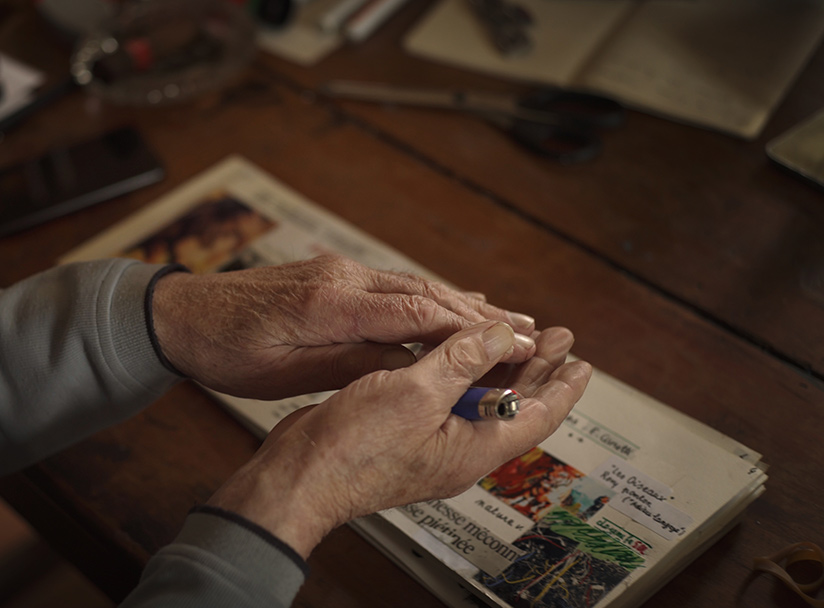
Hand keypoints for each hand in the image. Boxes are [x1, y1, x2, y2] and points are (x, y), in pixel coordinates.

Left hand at [152, 255, 538, 398]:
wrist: (182, 315)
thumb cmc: (225, 348)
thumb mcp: (285, 371)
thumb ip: (349, 363)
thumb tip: (408, 365)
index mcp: (330, 302)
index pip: (416, 311)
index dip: (470, 328)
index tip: (511, 343)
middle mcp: (341, 278)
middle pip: (425, 293)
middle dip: (480, 314)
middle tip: (529, 330)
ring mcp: (338, 272)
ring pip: (414, 286)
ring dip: (461, 304)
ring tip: (507, 319)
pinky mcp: (332, 277)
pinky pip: (392, 286)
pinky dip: (429, 297)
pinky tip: (452, 301)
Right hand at [206, 321, 591, 557]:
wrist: (298, 476)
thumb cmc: (352, 449)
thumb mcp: (416, 393)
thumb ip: (462, 360)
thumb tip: (500, 335)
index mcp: (472, 448)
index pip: (536, 417)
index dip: (562, 387)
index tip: (582, 362)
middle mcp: (457, 447)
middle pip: (511, 405)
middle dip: (534, 368)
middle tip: (555, 336)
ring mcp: (429, 441)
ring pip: (477, 399)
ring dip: (497, 367)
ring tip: (515, 337)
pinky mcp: (402, 431)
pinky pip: (444, 397)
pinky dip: (458, 371)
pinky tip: (455, 351)